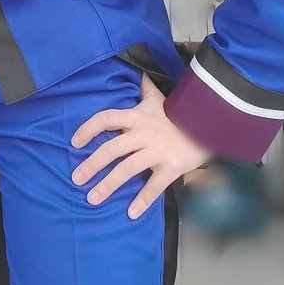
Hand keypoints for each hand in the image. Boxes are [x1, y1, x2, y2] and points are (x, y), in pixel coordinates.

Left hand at [70, 72, 214, 218]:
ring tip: (92, 199)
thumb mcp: (157, 98)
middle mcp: (143, 135)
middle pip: (112, 149)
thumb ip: (143, 86)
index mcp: (136, 117)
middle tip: (76, 178)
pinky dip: (142, 201)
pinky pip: (153, 186)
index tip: (74, 142)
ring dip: (107, 186)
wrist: (209, 124)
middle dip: (91, 165)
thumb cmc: (178, 113)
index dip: (89, 129)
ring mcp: (156, 152)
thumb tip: (134, 70)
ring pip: (127, 170)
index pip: (106, 119)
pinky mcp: (170, 168)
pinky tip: (131, 214)